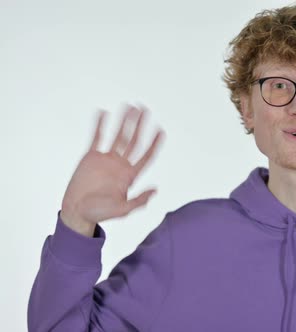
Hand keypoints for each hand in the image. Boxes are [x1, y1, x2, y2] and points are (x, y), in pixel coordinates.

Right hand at [60, 104, 164, 236]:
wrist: (77, 212)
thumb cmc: (100, 213)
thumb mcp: (122, 210)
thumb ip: (139, 200)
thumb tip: (155, 190)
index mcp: (130, 176)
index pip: (146, 156)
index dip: (154, 144)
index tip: (161, 131)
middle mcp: (120, 165)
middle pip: (134, 141)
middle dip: (140, 126)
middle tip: (145, 110)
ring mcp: (106, 159)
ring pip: (118, 136)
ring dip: (124, 122)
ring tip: (130, 107)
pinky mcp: (91, 157)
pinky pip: (96, 138)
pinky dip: (99, 126)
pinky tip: (103, 113)